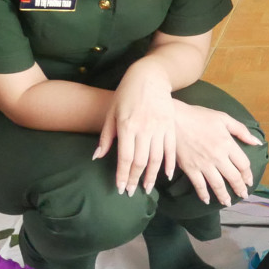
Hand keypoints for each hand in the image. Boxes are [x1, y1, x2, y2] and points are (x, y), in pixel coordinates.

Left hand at [95, 64, 178, 194]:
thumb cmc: (126, 94)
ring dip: (152, 176)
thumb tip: (97, 157)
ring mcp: (159, 128)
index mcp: (126, 126)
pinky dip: (170, 163)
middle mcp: (144, 129)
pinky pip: (171, 149)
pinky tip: (167, 175)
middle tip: (132, 192)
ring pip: (157, 158)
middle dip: (135, 179)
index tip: (120, 188)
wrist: (149, 77)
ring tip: (148, 188)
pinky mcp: (170, 126)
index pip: (125, 158)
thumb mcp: (111, 113)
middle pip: (141, 161)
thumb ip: (106, 137)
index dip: (123, 175)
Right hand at [171, 105, 261, 204]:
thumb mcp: (223, 118)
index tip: (249, 181)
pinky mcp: (190, 168)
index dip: (248, 175)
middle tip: (242, 195)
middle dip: (239, 189)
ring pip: (218, 185)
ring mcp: (203, 164)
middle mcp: (217, 157)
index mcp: (227, 144)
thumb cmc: (199, 116)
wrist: (174, 118)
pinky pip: (199, 185)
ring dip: (224, 196)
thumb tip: (257, 142)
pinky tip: (207, 200)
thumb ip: (241, 131)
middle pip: (233, 177)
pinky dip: (204, 195)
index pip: (243, 165)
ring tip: (228, 202)